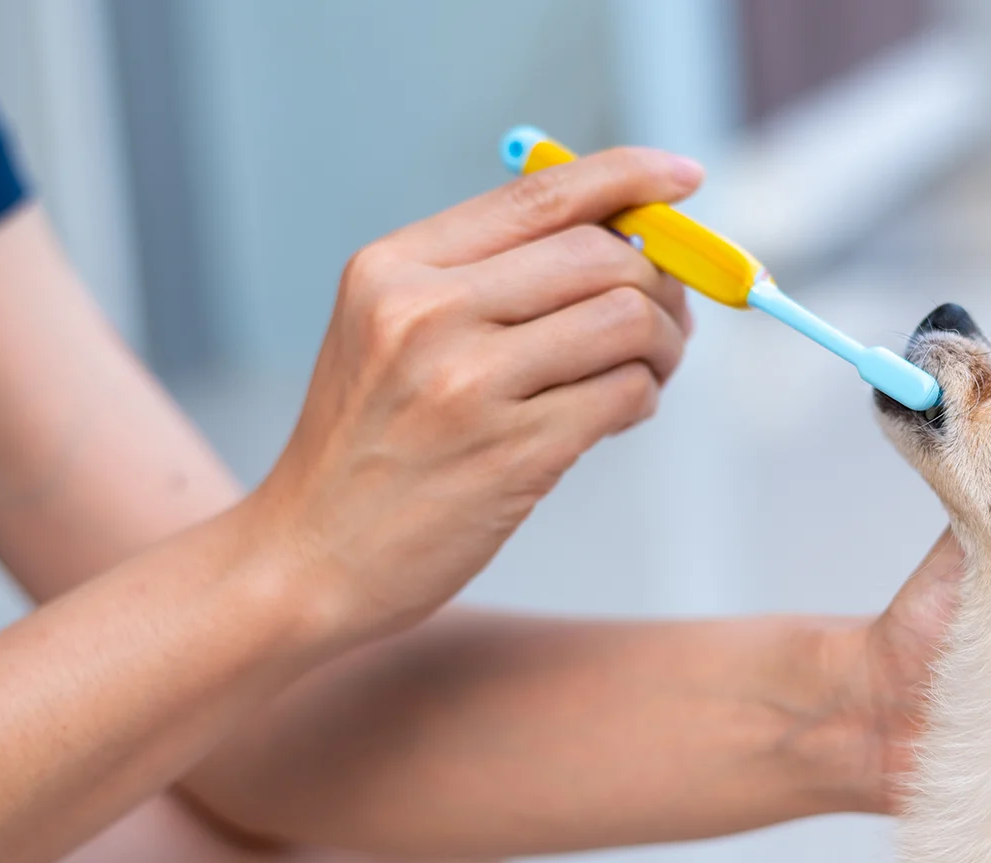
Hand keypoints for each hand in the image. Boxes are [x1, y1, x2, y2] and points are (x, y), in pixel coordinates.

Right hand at [246, 149, 701, 640]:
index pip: (539, 195)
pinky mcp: (513, 455)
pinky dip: (641, 398)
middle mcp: (427, 314)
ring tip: (645, 370)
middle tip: (668, 316)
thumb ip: (482, 276)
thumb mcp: (385, 332)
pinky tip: (618, 415)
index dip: (628, 176)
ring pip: (627, 319)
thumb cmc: (366, 445)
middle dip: (660, 280)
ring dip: (662, 344)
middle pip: (600, 254)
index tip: (683, 179)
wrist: (307, 559)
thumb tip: (622, 236)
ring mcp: (469, 386)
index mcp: (395, 268)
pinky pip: (623, 393)